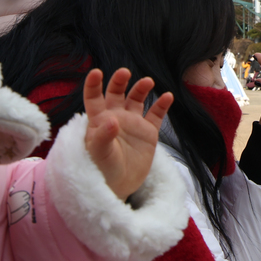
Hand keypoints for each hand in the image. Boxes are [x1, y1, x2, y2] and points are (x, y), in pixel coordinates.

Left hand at [83, 68, 173, 200]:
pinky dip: (162, 104)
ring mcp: (133, 123)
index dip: (93, 85)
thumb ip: (103, 136)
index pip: (94, 97)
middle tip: (124, 72)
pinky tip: (167, 96)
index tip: (96, 72)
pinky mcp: (148, 133)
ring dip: (141, 88)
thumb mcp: (98, 154)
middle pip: (116, 92)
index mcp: (99, 120)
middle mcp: (115, 117)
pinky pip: (156, 114)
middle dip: (120, 81)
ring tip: (148, 82)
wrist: (118, 187)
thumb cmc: (101, 170)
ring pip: (137, 99)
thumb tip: (113, 119)